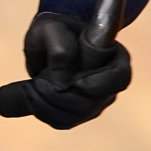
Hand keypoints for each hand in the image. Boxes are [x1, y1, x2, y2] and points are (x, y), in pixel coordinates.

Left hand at [0, 11, 131, 127]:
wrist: (47, 40)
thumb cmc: (54, 29)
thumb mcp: (53, 28)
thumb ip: (61, 49)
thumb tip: (61, 85)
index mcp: (114, 57)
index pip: (119, 77)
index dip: (98, 84)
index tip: (75, 82)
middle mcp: (109, 83)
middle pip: (92, 103)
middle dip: (60, 96)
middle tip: (37, 82)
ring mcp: (96, 100)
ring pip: (75, 116)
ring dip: (46, 104)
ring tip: (30, 86)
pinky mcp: (78, 113)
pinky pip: (62, 122)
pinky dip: (42, 111)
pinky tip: (31, 94)